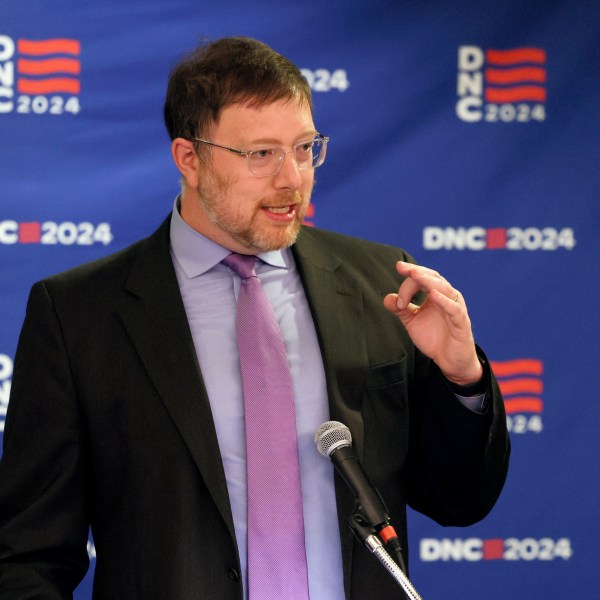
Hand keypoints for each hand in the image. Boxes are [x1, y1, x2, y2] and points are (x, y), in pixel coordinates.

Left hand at [383, 261, 482, 384]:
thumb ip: (401, 309)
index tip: (396, 287)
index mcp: (436, 295)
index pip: (422, 279)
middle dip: (417, 272)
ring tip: (415, 275)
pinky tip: (433, 294)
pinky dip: (444, 301)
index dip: (407, 280)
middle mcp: (447, 297)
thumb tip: (387, 298)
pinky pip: (454, 309)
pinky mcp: (461, 322)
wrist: (450, 361)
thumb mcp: (413, 322)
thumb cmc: (434, 338)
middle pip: (432, 278)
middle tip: (402, 267)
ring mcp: (455, 308)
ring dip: (428, 281)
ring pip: (444, 289)